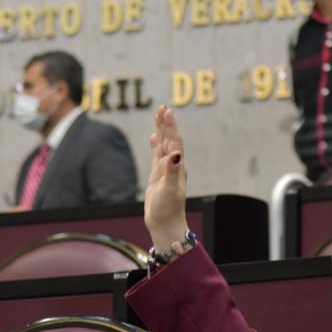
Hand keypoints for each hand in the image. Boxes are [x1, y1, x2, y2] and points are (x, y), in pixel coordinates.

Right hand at [144, 105, 189, 253]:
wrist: (165, 225)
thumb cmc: (168, 209)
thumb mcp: (170, 189)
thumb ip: (172, 170)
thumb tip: (175, 153)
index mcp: (178, 166)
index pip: (174, 141)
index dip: (170, 126)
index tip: (165, 110)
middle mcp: (173, 166)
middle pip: (170, 140)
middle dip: (166, 124)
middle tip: (162, 107)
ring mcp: (165, 170)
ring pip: (163, 145)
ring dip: (161, 131)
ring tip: (159, 115)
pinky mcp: (157, 177)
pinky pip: (156, 155)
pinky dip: (155, 145)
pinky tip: (153, 137)